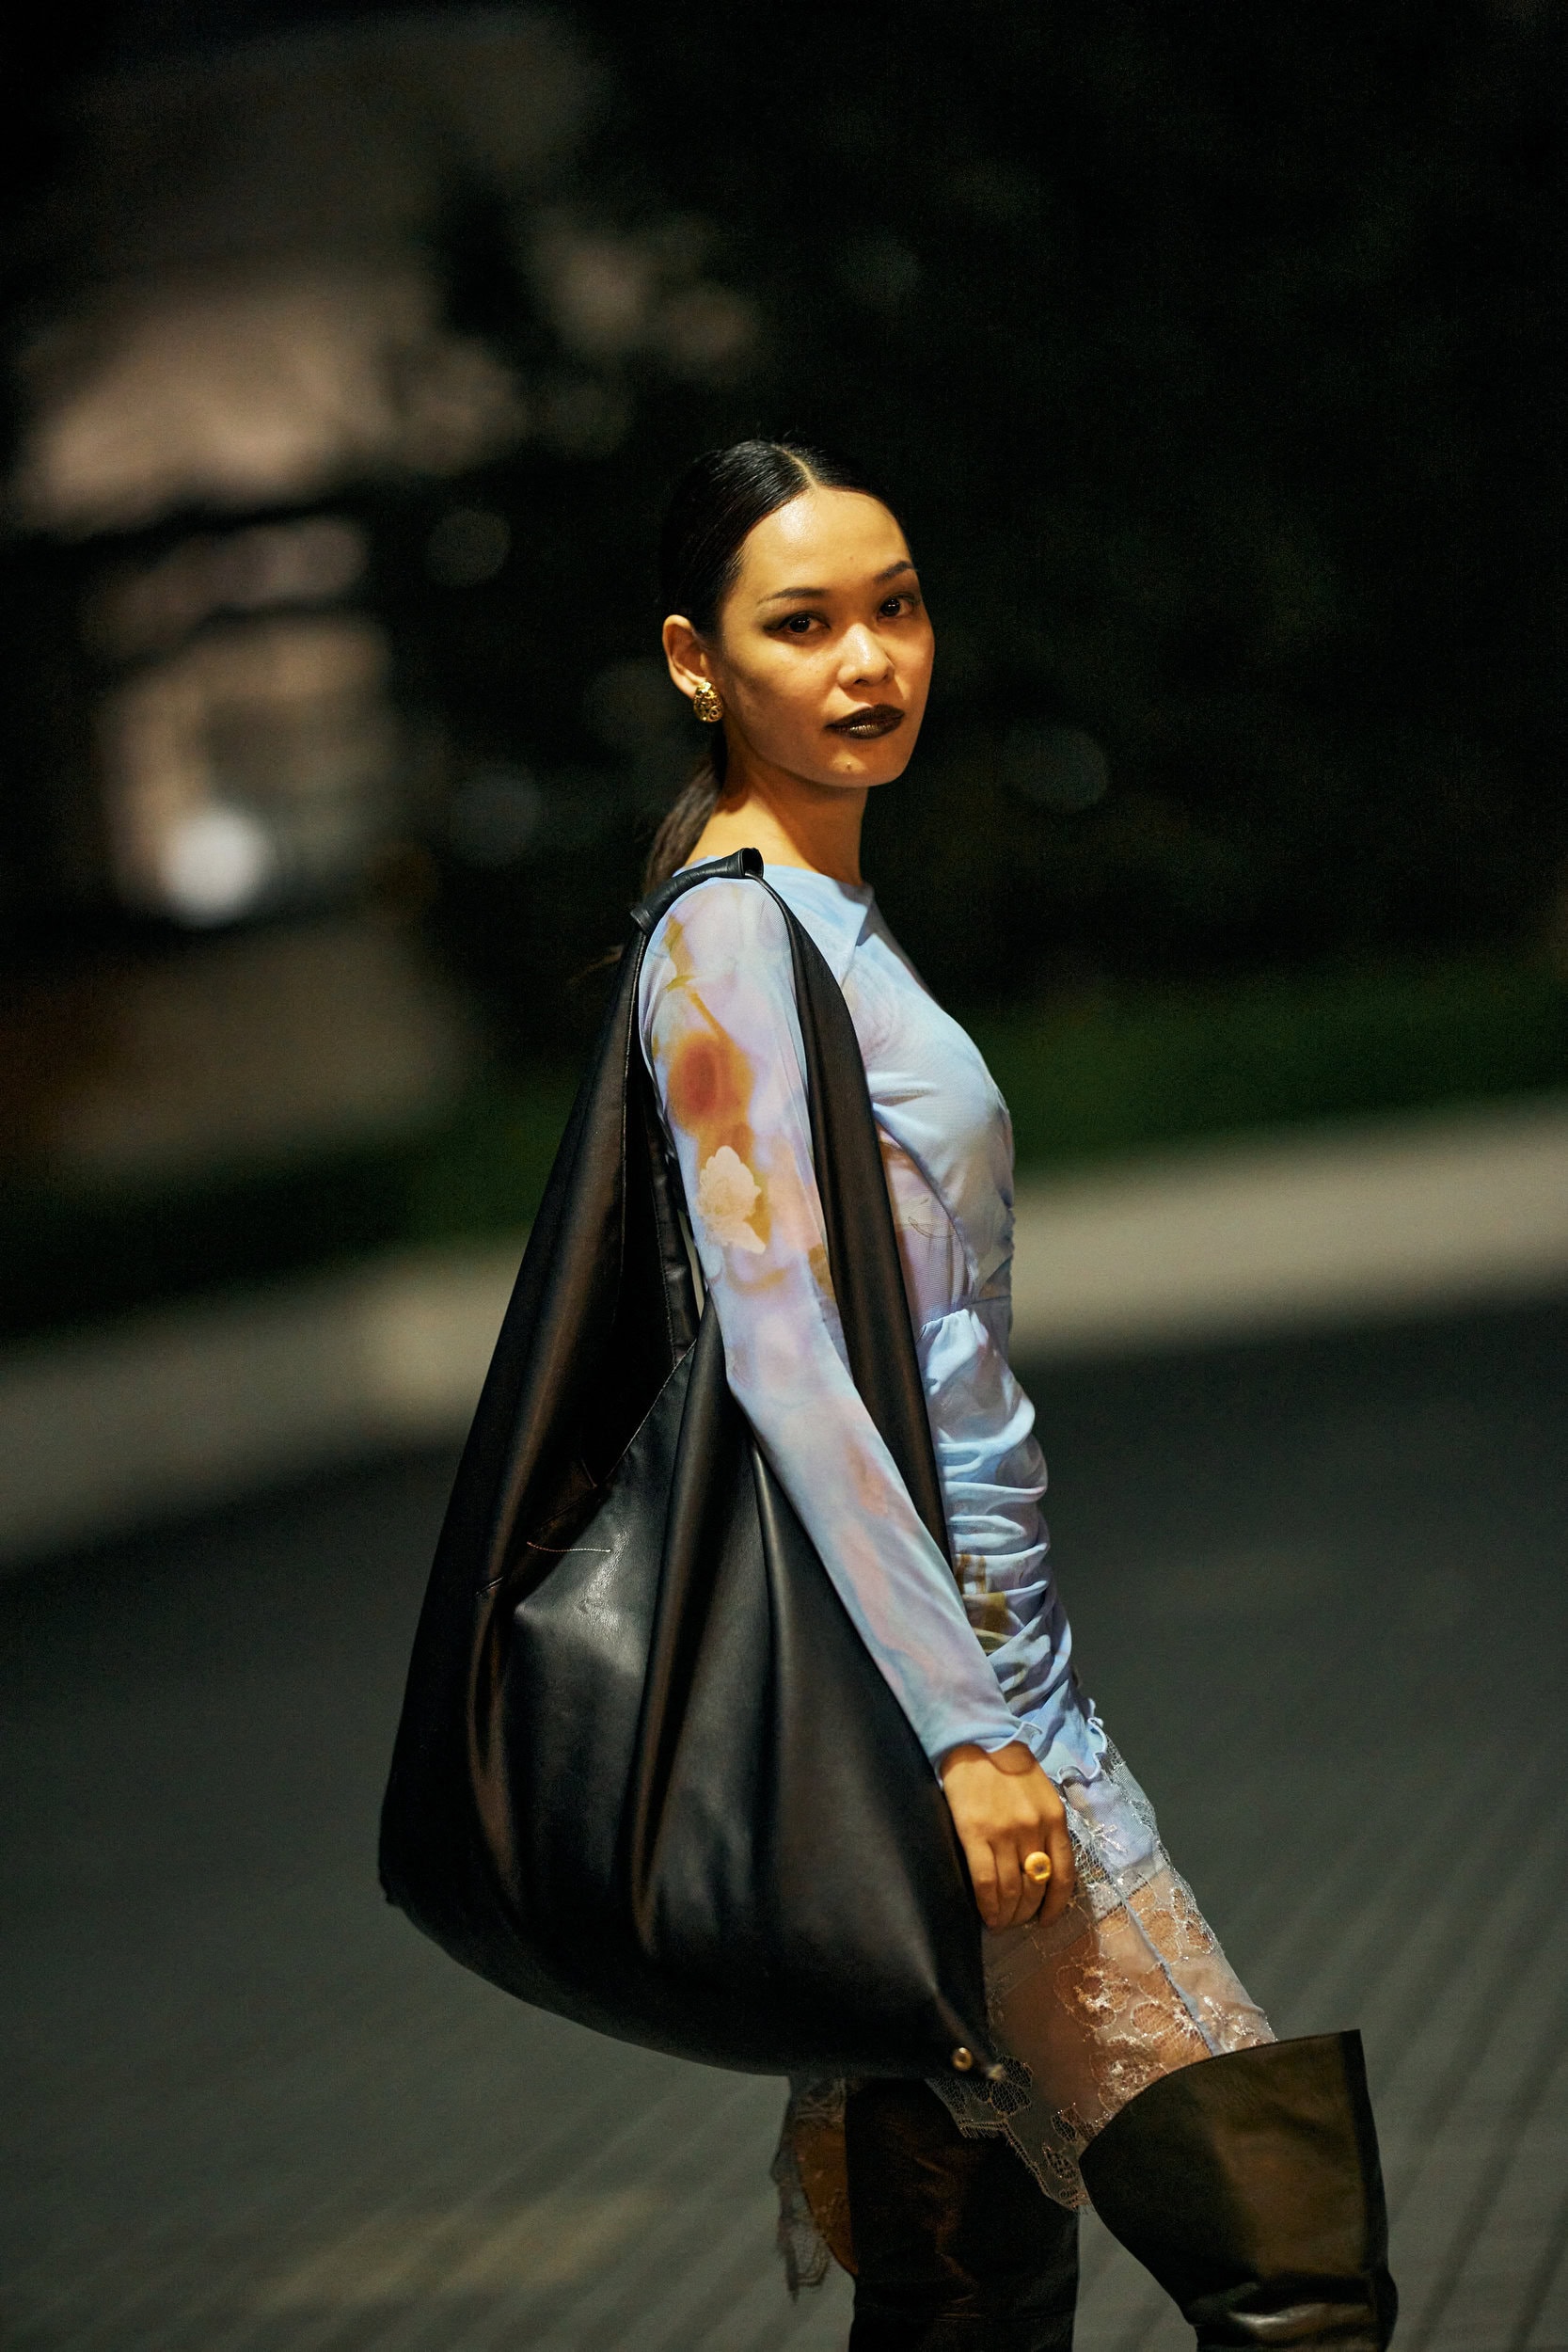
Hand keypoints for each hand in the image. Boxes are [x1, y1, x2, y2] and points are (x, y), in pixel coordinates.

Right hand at [939, 1741, 1075, 1931]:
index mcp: (1055, 1819)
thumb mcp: (1042, 1792)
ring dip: (1008, 1915)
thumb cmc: (1008, 1764)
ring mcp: (1005, 1834)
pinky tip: (987, 1917)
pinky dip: (988, 1906)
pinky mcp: (975, 1835)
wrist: (975, 1740)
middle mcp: (1034, 1829)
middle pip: (1036, 1886)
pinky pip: (985, 1883)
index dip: (1056, 1905)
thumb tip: (1043, 1865)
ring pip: (1012, 1890)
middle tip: (1017, 1922)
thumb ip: (1048, 1825)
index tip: (1046, 1920)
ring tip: (1001, 1923)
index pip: (1063, 1875)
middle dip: (1027, 1912)